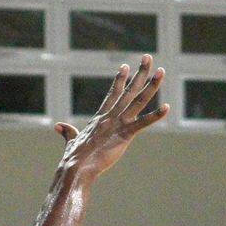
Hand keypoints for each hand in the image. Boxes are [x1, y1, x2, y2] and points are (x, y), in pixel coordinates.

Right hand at [52, 56, 169, 183]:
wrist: (77, 167)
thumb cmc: (73, 158)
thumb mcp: (72, 140)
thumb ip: (68, 132)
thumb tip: (58, 126)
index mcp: (100, 117)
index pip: (113, 93)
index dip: (120, 80)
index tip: (126, 66)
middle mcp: (111, 116)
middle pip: (129, 90)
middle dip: (140, 73)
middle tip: (148, 58)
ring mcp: (118, 123)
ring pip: (139, 100)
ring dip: (152, 85)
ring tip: (161, 71)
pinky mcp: (125, 135)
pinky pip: (143, 123)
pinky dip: (155, 115)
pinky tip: (167, 107)